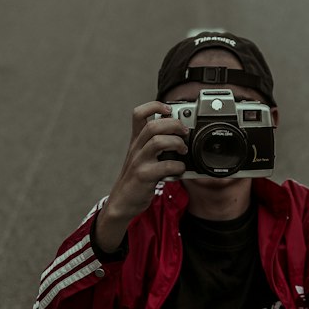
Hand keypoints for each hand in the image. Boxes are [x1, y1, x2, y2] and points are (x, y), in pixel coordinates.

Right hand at [94, 101, 187, 252]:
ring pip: (157, 141)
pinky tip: (180, 171)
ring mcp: (139, 162)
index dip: (154, 106)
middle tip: (184, 132)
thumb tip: (182, 134)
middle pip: (153, 125)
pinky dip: (178, 167)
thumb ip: (157, 145)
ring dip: (176, 143)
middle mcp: (136, 148)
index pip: (138, 114)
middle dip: (173, 125)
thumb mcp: (143, 157)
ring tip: (183, 150)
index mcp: (137, 140)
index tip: (169, 109)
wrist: (123, 202)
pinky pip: (164, 166)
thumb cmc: (138, 179)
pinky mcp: (144, 176)